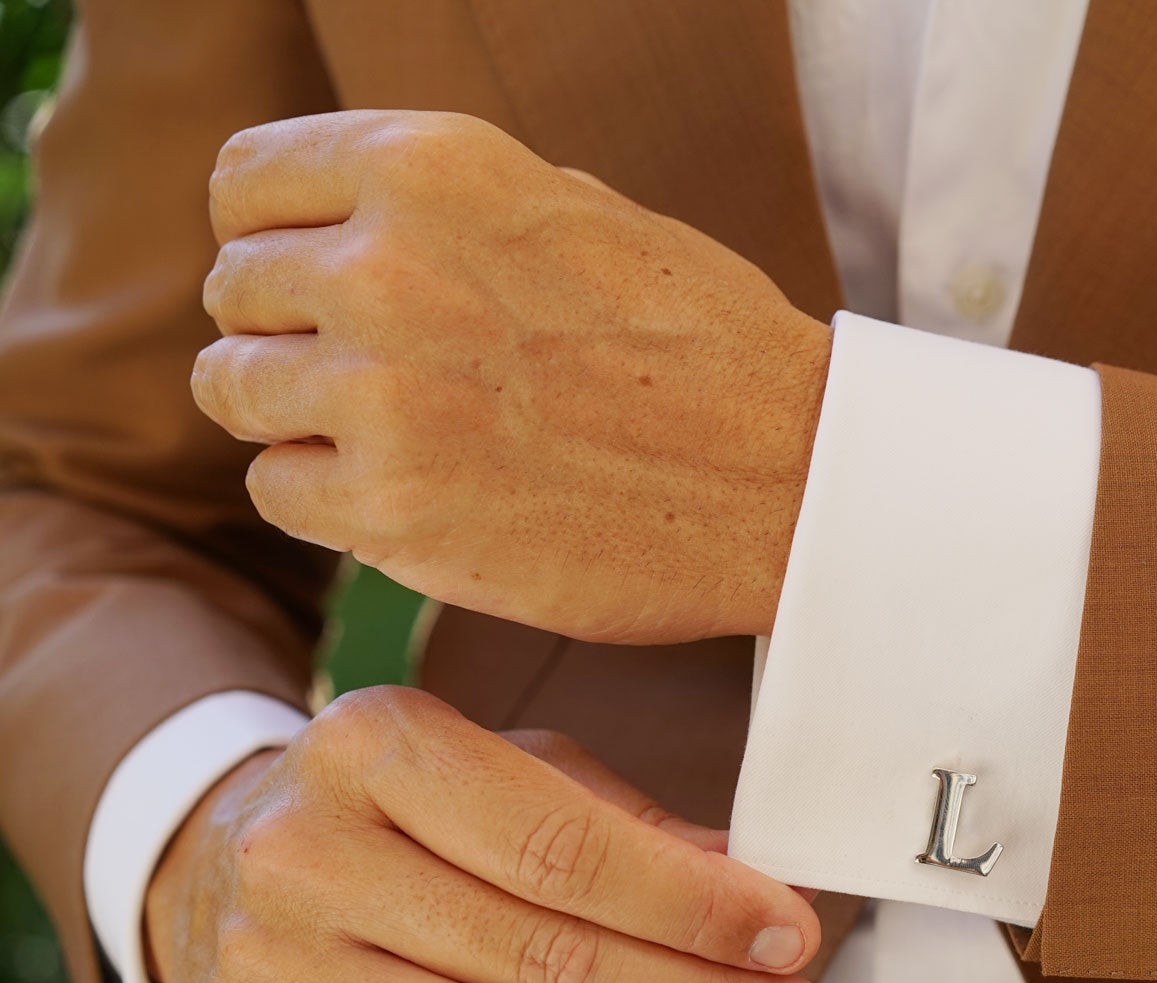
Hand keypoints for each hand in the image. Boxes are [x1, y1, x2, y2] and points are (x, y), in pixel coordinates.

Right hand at [143, 685, 826, 982]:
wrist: (222, 859)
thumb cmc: (407, 812)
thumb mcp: (512, 769)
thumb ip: (629, 823)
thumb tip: (754, 884)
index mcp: (378, 743)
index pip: (567, 847)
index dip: (694, 906)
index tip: (790, 936)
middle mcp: (304, 848)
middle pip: (546, 957)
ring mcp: (262, 962)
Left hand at [191, 110, 830, 644]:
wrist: (791, 480)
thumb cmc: (705, 345)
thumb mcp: (578, 212)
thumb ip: (446, 208)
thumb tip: (344, 228)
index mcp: (432, 167)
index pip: (245, 183)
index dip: (267, 234)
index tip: (304, 280)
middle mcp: (388, 267)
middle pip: (236, 290)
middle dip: (290, 330)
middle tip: (374, 374)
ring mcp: (382, 393)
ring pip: (233, 389)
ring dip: (294, 414)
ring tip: (387, 435)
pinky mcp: (391, 509)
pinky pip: (276, 489)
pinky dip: (325, 498)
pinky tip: (407, 494)